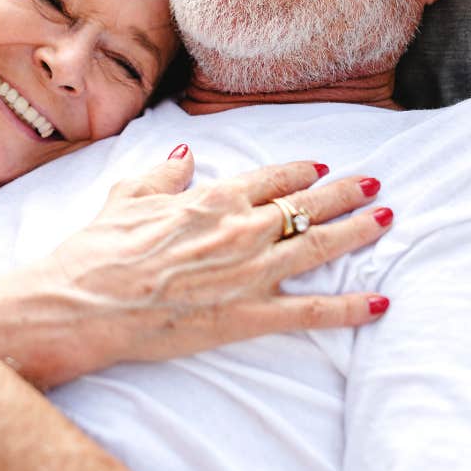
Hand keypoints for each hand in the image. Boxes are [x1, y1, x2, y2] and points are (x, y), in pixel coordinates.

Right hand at [27, 148, 391, 382]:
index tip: (319, 169)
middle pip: (306, 207)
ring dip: (357, 233)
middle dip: (344, 194)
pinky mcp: (247, 316)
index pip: (270, 179)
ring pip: (318, 248)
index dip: (299, 172)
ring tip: (385, 220)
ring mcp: (248, 274)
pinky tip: (379, 303)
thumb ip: (163, 174)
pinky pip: (309, 311)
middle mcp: (240, 230)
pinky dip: (348, 308)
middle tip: (374, 185)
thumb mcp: (128, 197)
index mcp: (212, 199)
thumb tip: (186, 154)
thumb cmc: (100, 249)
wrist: (85, 303)